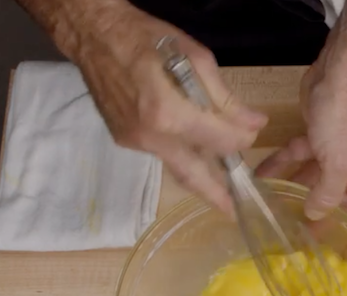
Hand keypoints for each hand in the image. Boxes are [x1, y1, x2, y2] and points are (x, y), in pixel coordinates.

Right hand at [70, 4, 266, 211]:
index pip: (220, 141)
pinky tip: (193, 147)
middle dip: (216, 196)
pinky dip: (180, 153)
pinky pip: (160, 153)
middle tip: (235, 211)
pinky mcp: (123, 139)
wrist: (92, 33)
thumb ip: (225, 97)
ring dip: (199, 175)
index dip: (242, 138)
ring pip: (176, 166)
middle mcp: (150, 136)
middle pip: (193, 175)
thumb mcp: (195, 57)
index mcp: (169, 114)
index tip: (253, 129)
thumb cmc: (145, 36)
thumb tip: (254, 123)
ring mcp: (134, 141)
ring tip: (221, 185)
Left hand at [255, 59, 346, 234]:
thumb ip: (327, 192)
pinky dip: (280, 167)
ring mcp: (332, 155)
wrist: (340, 74)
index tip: (340, 262)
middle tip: (293, 244)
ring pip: (312, 183)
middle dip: (319, 223)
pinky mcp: (314, 137)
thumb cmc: (346, 120)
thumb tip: (315, 215)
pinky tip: (259, 177)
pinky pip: (295, 158)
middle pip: (337, 205)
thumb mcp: (339, 163)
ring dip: (293, 196)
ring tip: (269, 213)